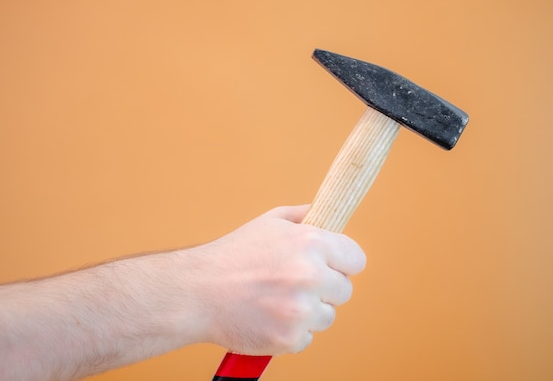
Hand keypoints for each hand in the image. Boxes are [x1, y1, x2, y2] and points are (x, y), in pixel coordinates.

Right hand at [187, 205, 365, 354]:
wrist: (196, 292)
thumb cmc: (233, 256)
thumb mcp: (269, 223)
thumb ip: (304, 217)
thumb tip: (328, 214)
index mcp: (310, 242)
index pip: (356, 259)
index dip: (342, 263)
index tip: (330, 267)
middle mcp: (310, 275)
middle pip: (345, 290)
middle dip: (324, 289)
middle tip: (293, 285)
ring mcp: (300, 310)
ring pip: (327, 316)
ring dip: (308, 312)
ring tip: (276, 301)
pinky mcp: (290, 338)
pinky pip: (307, 338)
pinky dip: (290, 333)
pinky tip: (267, 317)